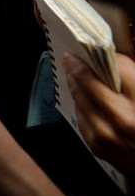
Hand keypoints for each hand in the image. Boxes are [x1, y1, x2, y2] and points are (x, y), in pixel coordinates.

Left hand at [64, 51, 134, 173]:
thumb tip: (116, 61)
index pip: (120, 67)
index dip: (109, 56)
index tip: (98, 49)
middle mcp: (125, 119)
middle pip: (89, 82)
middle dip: (77, 66)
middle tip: (71, 57)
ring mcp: (108, 135)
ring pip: (80, 98)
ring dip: (74, 84)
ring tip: (72, 74)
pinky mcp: (98, 147)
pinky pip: (80, 117)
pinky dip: (81, 105)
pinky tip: (82, 98)